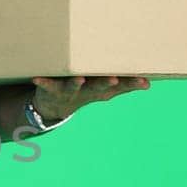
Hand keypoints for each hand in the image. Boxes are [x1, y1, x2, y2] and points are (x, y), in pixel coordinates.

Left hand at [31, 74, 150, 122]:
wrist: (53, 108)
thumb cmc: (83, 90)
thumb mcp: (104, 90)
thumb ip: (124, 85)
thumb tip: (148, 82)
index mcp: (100, 90)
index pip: (119, 87)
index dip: (131, 85)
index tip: (144, 82)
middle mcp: (86, 92)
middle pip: (98, 88)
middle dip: (106, 83)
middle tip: (114, 78)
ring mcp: (68, 92)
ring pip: (73, 87)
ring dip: (76, 83)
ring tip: (80, 78)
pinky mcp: (50, 89)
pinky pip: (46, 85)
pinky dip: (42, 82)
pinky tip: (37, 78)